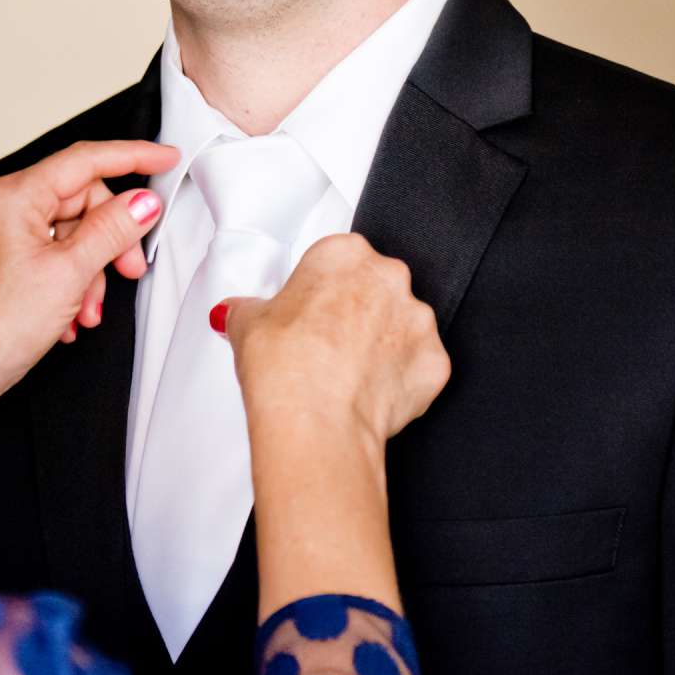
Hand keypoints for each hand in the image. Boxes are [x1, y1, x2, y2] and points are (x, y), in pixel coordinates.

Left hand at [0, 140, 177, 430]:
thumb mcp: (69, 274)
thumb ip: (111, 230)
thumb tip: (142, 202)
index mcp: (12, 196)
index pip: (84, 160)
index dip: (132, 156)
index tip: (166, 158)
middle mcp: (0, 204)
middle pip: (80, 200)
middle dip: (109, 238)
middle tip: (129, 269)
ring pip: (68, 232)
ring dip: (90, 270)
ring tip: (88, 309)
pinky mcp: (0, 256)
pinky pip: (50, 252)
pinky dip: (70, 279)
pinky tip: (70, 315)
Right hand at [220, 232, 449, 454]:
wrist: (315, 420)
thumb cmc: (285, 365)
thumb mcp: (246, 323)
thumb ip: (248, 308)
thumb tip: (239, 312)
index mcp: (346, 253)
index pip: (337, 261)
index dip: (321, 290)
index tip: (310, 311)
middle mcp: (389, 278)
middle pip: (375, 288)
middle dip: (357, 313)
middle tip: (327, 344)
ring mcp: (418, 320)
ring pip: (401, 327)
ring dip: (382, 346)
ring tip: (347, 375)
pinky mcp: (435, 362)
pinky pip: (418, 367)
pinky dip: (400, 380)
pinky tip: (369, 395)